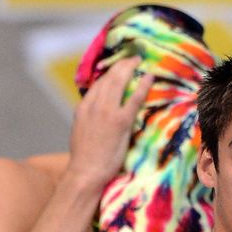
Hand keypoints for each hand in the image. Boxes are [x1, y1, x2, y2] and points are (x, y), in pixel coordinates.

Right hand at [67, 58, 151, 194]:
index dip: (108, 74)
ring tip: (138, 61)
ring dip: (129, 69)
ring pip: (118, 82)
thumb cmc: (85, 159)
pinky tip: (149, 77)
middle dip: (120, 66)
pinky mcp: (120, 121)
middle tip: (131, 59)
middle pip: (107, 78)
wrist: (85, 173)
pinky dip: (142, 86)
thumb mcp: (81, 133)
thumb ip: (89, 119)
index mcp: (83, 108)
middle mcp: (93, 106)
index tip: (117, 69)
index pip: (96, 84)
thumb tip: (98, 115)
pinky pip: (134, 98)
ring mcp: (107, 112)